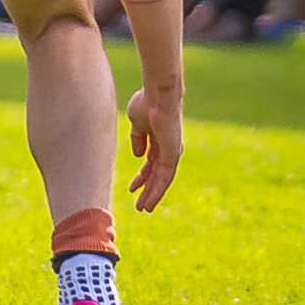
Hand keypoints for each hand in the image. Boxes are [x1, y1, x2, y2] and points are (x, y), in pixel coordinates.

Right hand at [126, 87, 182, 211]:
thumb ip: (138, 138)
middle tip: (140, 206)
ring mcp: (171, 153)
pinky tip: (150, 201)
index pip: (150, 163)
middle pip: (157, 175)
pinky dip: (158, 191)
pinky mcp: (173, 156)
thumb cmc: (146, 103)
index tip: (132, 189)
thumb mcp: (137, 122)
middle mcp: (167, 149)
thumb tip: (138, 155)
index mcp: (158, 140)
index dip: (141, 177)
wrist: (158, 95)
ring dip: (152, 195)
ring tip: (143, 209)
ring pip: (162, 180)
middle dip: (148, 190)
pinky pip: (166, 178)